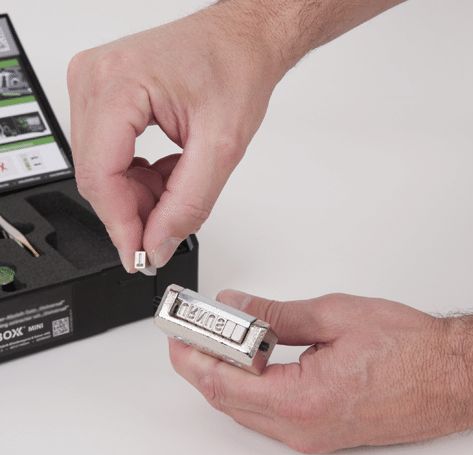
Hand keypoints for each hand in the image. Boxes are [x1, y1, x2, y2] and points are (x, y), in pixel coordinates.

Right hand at [67, 4, 284, 270]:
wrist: (240, 40)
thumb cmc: (235, 69)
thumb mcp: (221, 146)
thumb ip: (189, 203)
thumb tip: (157, 243)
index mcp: (116, 84)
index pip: (101, 176)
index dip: (121, 226)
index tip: (140, 258)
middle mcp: (93, 81)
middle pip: (98, 177)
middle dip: (134, 211)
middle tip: (169, 224)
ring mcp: (94, 87)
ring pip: (104, 171)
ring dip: (140, 194)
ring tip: (179, 184)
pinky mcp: (104, 98)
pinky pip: (110, 157)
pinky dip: (139, 177)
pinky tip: (168, 170)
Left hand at [169, 290, 472, 452]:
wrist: (452, 376)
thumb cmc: (408, 348)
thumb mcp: (333, 315)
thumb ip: (275, 313)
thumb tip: (238, 306)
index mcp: (302, 400)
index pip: (223, 381)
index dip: (192, 355)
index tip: (177, 332)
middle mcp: (301, 428)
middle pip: (226, 398)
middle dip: (198, 363)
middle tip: (187, 332)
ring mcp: (309, 434)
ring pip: (242, 407)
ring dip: (219, 373)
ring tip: (210, 340)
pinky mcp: (317, 430)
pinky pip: (264, 412)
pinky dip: (244, 385)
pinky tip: (242, 360)